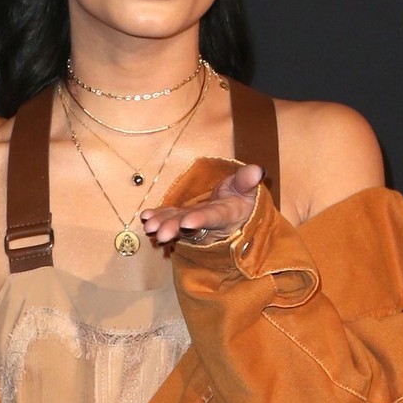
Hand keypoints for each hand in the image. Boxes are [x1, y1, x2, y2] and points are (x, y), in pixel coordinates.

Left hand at [140, 161, 262, 247]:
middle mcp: (209, 226)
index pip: (213, 218)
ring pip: (177, 226)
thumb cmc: (244, 199)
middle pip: (190, 228)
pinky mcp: (184, 221)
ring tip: (148, 225)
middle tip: (159, 233)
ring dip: (162, 225)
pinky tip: (145, 217)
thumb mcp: (249, 189)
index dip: (200, 220)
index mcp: (226, 215)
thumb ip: (248, 180)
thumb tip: (257, 170)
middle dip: (174, 229)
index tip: (187, 222)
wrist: (238, 215)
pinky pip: (170, 220)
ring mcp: (195, 226)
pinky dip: (158, 218)